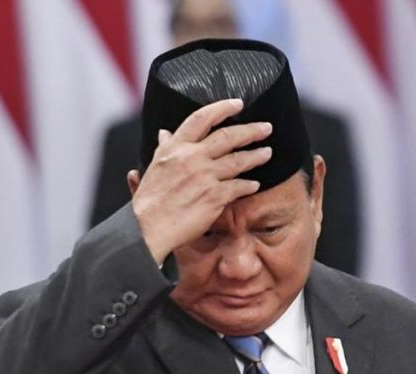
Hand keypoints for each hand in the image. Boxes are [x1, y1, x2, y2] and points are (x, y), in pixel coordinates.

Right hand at [130, 98, 273, 263]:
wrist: (149, 227)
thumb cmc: (149, 200)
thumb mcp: (153, 167)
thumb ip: (163, 148)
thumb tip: (164, 133)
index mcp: (175, 148)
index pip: (201, 118)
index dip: (222, 108)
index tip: (238, 104)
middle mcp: (191, 157)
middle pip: (228, 136)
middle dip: (251, 130)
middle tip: (266, 127)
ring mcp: (205, 176)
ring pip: (238, 160)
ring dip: (256, 156)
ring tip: (267, 153)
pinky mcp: (214, 196)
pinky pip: (239, 186)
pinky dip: (249, 185)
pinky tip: (254, 184)